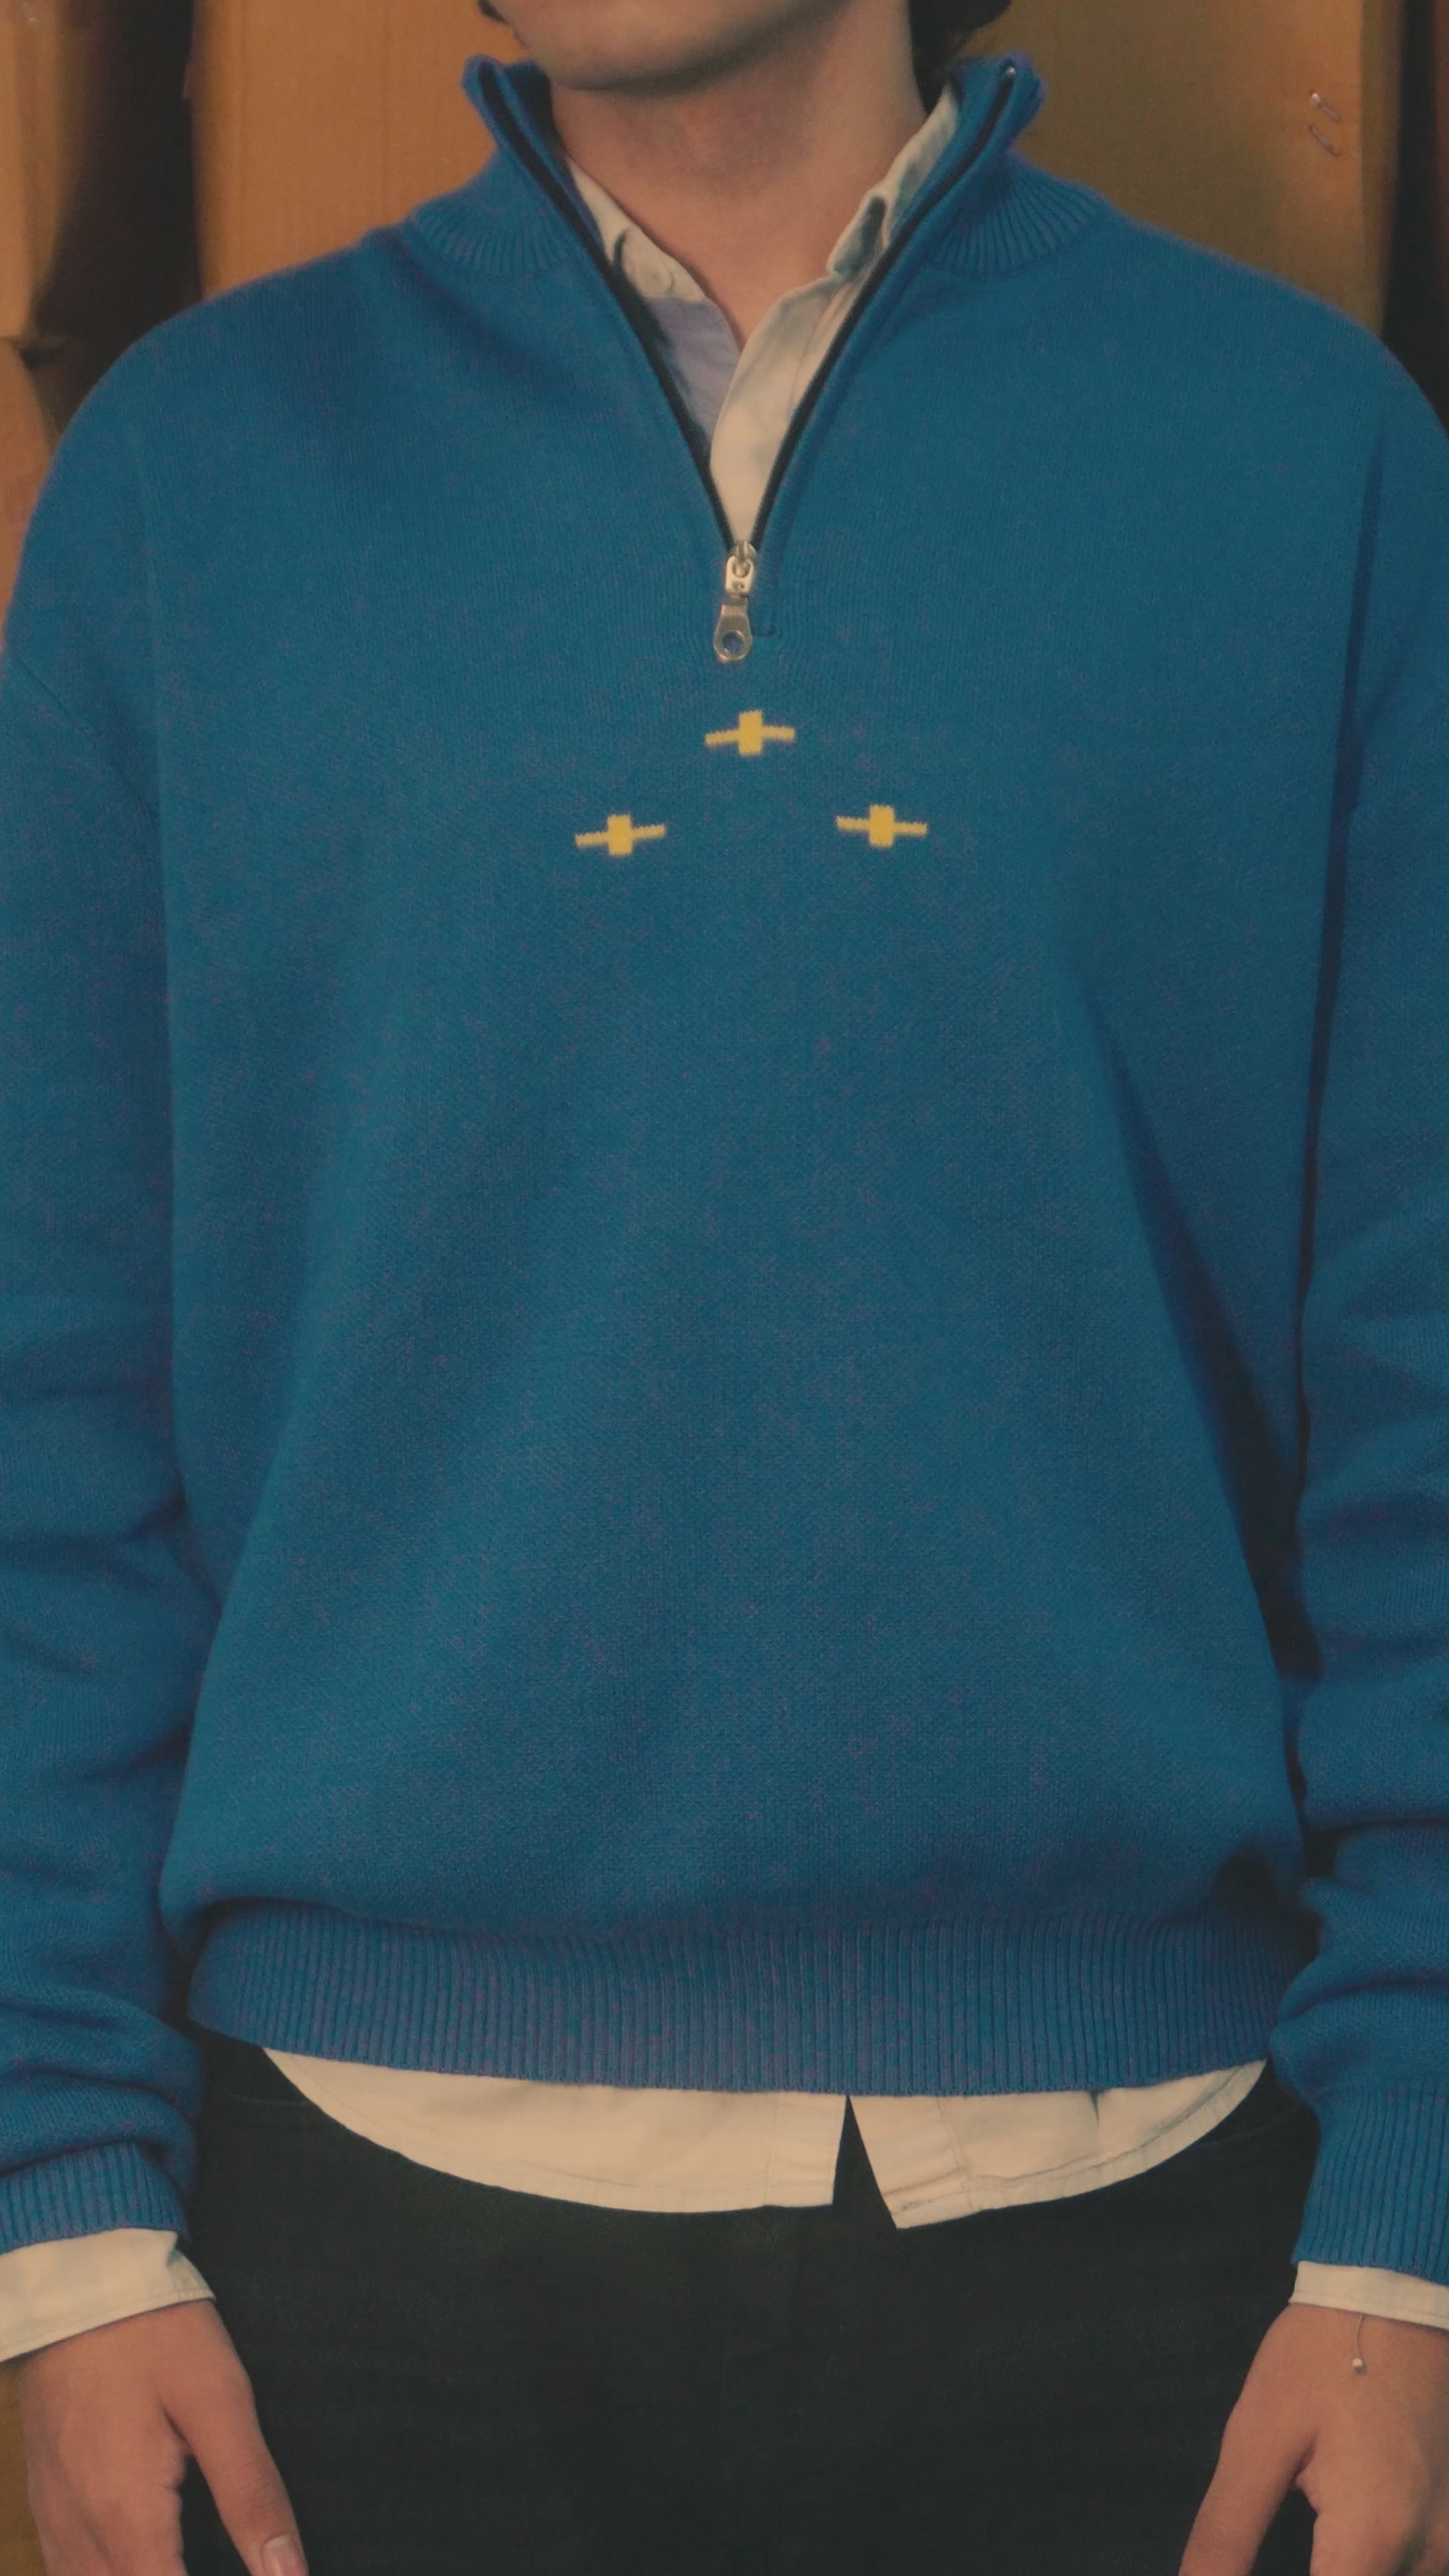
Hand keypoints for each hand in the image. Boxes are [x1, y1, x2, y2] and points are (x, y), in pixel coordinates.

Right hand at [14, 2297, 307, 2575]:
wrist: (76, 2280)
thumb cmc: (153, 2333)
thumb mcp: (219, 2401)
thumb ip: (251, 2493)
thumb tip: (288, 2571)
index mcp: (127, 2518)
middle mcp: (80, 2532)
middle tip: (229, 2560)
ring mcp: (55, 2517)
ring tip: (184, 2559)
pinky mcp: (46, 2496)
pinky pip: (67, 2571)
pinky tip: (137, 2562)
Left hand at [1179, 2305, 1448, 2575]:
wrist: (1396, 2294)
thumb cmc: (1318, 2359)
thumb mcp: (1256, 2439)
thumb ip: (1225, 2533)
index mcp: (1369, 2539)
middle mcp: (1429, 2556)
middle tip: (1289, 2534)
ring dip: (1346, 2569)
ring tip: (1311, 2532)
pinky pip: (1416, 2565)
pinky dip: (1374, 2561)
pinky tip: (1340, 2542)